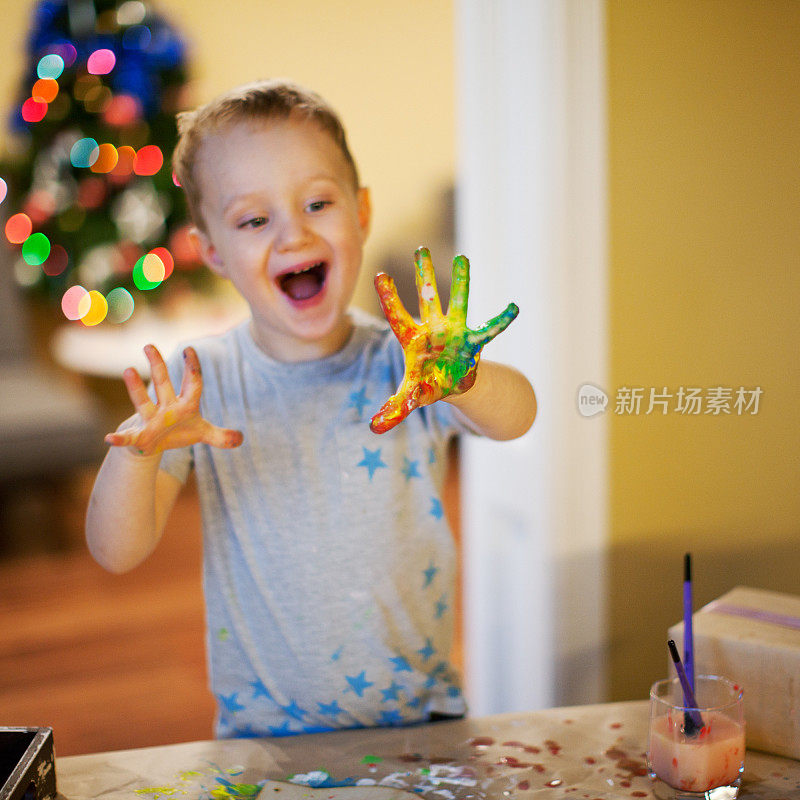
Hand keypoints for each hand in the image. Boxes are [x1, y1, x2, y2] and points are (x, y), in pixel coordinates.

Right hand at [104, 344, 243, 455]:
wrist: (157, 443)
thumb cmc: (180, 431)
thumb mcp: (203, 434)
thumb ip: (222, 436)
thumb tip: (240, 439)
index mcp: (186, 405)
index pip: (192, 383)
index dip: (192, 368)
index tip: (189, 349)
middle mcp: (166, 407)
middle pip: (162, 383)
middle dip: (157, 365)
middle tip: (149, 345)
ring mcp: (151, 420)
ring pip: (143, 402)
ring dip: (136, 387)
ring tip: (128, 369)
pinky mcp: (140, 437)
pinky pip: (128, 438)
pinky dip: (120, 438)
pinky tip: (109, 438)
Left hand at [370, 247, 517, 433]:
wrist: (452, 385)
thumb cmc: (427, 386)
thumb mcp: (409, 398)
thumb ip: (393, 409)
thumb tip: (372, 428)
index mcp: (413, 340)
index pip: (398, 317)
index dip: (389, 298)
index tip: (378, 275)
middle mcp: (434, 329)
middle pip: (428, 299)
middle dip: (425, 275)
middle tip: (420, 249)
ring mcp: (456, 331)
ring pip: (460, 302)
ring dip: (462, 282)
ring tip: (463, 258)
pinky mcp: (475, 340)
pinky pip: (491, 328)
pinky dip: (502, 320)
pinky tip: (514, 307)